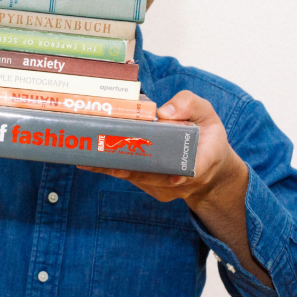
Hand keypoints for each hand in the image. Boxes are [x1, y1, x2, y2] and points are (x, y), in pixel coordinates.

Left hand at [78, 90, 248, 209]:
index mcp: (203, 161)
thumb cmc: (206, 135)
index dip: (171, 173)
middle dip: (125, 164)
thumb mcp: (205, 112)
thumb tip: (163, 112)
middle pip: (152, 176)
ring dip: (113, 168)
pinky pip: (134, 179)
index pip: (189, 171)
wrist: (211, 165)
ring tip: (86, 156)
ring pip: (138, 179)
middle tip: (98, 154)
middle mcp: (183, 180)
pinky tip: (92, 161)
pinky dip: (115, 169)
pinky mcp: (156, 191)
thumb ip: (188, 105)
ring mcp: (168, 188)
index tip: (156, 171)